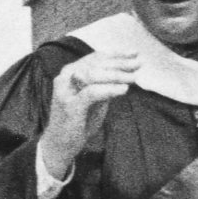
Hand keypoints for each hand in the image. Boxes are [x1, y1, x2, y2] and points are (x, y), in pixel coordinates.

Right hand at [39, 48, 141, 180]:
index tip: (134, 54)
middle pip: (96, 64)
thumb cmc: (78, 120)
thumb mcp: (94, 98)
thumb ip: (104, 84)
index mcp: (70, 72)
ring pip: (93, 75)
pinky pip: (92, 93)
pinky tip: (124, 89)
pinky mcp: (70, 106)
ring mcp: (66, 91)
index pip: (95, 57)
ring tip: (133, 78)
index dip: (116, 55)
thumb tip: (126, 71)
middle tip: (138, 65)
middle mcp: (65, 77)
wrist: (59, 144)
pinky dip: (109, 89)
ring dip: (116, 75)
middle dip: (119, 63)